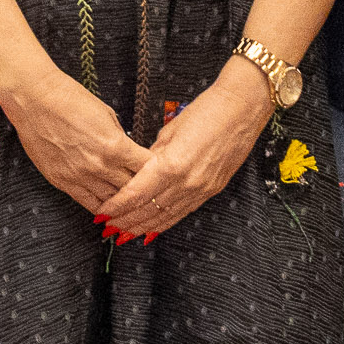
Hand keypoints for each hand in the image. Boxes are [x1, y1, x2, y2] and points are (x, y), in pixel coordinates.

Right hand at [8, 68, 147, 215]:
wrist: (35, 99)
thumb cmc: (70, 99)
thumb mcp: (107, 115)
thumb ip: (120, 138)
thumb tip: (128, 152)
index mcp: (115, 146)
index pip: (147, 169)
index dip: (155, 172)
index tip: (157, 173)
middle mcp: (100, 166)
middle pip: (133, 189)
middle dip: (142, 191)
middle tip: (148, 194)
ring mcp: (80, 176)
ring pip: (112, 202)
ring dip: (123, 203)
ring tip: (132, 207)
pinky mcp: (62, 182)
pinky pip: (88, 203)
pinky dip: (101, 208)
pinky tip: (109, 210)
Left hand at [101, 65, 272, 240]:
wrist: (242, 109)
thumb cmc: (206, 111)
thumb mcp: (169, 132)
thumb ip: (152, 157)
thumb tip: (138, 172)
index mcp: (172, 165)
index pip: (136, 194)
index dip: (116, 207)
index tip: (102, 214)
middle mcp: (187, 182)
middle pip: (148, 211)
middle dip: (125, 222)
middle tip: (107, 229)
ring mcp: (201, 189)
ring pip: (165, 217)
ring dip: (143, 227)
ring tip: (125, 234)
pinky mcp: (211, 190)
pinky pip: (183, 212)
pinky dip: (165, 223)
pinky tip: (153, 229)